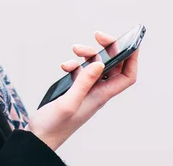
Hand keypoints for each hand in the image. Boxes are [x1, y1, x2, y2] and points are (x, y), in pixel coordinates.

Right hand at [25, 31, 139, 150]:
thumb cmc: (54, 125)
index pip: (127, 76)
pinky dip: (73, 63)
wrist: (39, 137)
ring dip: (87, 54)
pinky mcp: (73, 89)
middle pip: (112, 65)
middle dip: (107, 48)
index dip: (132, 58)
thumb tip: (100, 63)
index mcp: (101, 95)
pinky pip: (80, 71)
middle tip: (97, 35)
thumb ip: (84, 83)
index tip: (129, 41)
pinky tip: (63, 66)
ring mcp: (85, 90)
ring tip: (75, 49)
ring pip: (94, 65)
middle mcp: (96, 91)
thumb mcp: (68, 102)